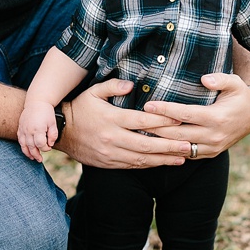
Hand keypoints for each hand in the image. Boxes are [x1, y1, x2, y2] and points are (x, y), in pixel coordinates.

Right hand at [18, 101, 57, 161]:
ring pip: (23, 145)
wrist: (36, 103)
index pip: (40, 144)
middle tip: (40, 160)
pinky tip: (27, 150)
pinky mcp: (20, 128)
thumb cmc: (46, 113)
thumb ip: (53, 135)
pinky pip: (20, 140)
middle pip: (31, 147)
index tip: (49, 147)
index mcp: (38, 129)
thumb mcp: (53, 123)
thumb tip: (50, 144)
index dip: (45, 148)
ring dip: (28, 153)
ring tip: (33, 158)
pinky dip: (23, 146)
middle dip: (36, 154)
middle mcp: (29, 130)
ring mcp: (23, 130)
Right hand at [59, 79, 189, 168]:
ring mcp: (111, 153)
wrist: (60, 133)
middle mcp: (112, 138)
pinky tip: (164, 163)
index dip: (163, 121)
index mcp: (111, 119)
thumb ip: (113, 86)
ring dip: (164, 159)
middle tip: (189, 145)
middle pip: (146, 143)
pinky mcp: (108, 163)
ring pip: (142, 158)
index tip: (181, 119)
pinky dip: (150, 165)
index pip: (142, 121)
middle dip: (170, 145)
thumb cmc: (81, 109)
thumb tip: (131, 84)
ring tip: (183, 157)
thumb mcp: (93, 92)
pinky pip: (133, 166)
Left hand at [143, 73, 249, 157]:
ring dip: (160, 142)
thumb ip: (220, 79)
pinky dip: (171, 150)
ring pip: (180, 147)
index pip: (185, 114)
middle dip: (155, 128)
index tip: (148, 105)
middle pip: (177, 134)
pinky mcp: (211, 153)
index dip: (165, 110)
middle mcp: (214, 135)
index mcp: (217, 118)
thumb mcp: (234, 82)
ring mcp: (213, 147)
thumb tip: (203, 80)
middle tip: (136, 122)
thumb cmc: (240, 95)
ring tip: (142, 134)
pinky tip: (157, 144)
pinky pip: (187, 155)